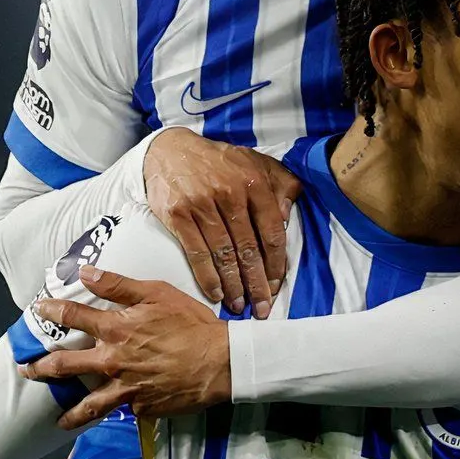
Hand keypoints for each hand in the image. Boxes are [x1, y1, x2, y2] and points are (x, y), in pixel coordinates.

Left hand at [21, 265, 232, 428]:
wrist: (221, 363)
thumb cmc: (192, 324)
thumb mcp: (158, 294)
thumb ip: (119, 286)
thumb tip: (86, 273)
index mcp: (115, 330)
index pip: (72, 318)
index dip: (51, 311)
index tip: (38, 310)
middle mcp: (113, 362)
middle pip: (65, 366)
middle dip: (41, 367)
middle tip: (28, 370)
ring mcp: (125, 389)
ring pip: (88, 405)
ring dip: (69, 413)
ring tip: (58, 419)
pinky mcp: (141, 409)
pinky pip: (125, 410)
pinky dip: (120, 410)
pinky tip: (119, 412)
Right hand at [143, 128, 299, 317]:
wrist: (171, 150)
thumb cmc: (220, 162)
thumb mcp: (257, 163)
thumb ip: (282, 184)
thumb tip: (288, 215)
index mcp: (254, 183)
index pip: (271, 232)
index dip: (276, 264)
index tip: (276, 286)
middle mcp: (229, 194)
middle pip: (248, 249)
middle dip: (257, 283)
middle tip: (262, 308)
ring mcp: (202, 205)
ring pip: (223, 254)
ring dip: (234, 285)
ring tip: (240, 307)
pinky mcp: (178, 214)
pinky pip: (196, 253)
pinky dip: (207, 277)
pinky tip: (216, 294)